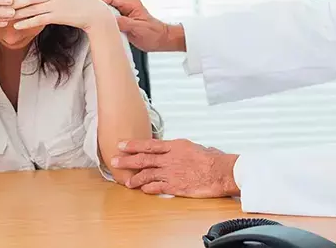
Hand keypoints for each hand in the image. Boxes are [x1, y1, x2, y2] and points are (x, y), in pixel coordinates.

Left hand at [12, 0, 111, 30]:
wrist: (92, 13)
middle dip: (16, 1)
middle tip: (1, 2)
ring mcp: (56, 6)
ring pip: (32, 9)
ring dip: (17, 13)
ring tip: (3, 15)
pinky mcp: (57, 17)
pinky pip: (38, 20)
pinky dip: (26, 23)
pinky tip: (16, 26)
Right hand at [82, 0, 183, 51]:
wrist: (161, 38)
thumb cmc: (153, 35)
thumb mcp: (138, 30)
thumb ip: (123, 24)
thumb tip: (107, 21)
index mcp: (130, 2)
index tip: (84, 6)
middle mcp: (126, 0)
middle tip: (76, 1)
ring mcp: (123, 4)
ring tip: (79, 3)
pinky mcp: (120, 10)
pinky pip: (105, 2)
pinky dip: (95, 3)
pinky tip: (87, 8)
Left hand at [111, 138, 239, 197]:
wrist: (220, 171)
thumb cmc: (213, 159)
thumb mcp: (195, 147)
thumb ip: (184, 149)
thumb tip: (183, 150)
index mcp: (175, 146)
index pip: (149, 145)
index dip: (133, 145)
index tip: (121, 145)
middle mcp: (169, 158)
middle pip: (143, 159)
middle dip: (127, 160)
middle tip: (114, 160)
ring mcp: (170, 172)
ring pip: (146, 174)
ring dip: (135, 178)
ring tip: (127, 182)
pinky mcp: (174, 186)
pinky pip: (157, 187)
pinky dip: (148, 188)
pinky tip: (143, 190)